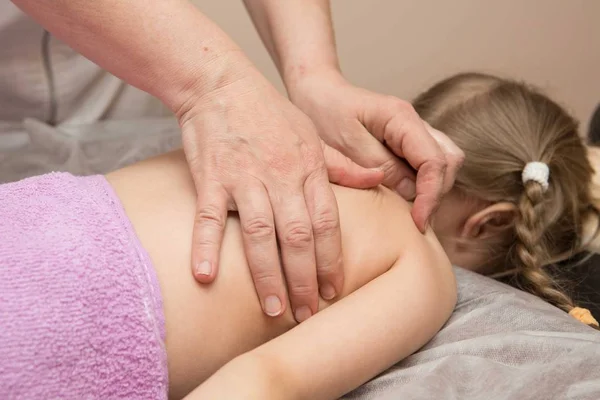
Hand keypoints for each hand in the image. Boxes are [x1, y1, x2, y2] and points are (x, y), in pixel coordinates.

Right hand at [178, 66, 381, 321]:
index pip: (327, 223)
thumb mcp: (313, 135)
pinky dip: (206, 245)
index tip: (333, 292)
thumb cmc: (269, 113)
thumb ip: (342, 165)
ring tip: (274, 309)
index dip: (331, 260)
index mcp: (308, 168)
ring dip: (268, 274)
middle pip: (298, 235)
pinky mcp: (211, 177)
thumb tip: (378, 179)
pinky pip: (210, 216)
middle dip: (305, 278)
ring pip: (261, 232)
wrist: (222, 84)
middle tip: (306, 313)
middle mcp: (281, 176)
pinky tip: (205, 276)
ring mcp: (245, 177)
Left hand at [287, 70, 464, 230]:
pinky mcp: (405, 144)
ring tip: (412, 215)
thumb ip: (380, 166)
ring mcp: (413, 133)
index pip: (434, 161)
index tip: (418, 221)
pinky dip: (422, 185)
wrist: (316, 94)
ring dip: (433, 190)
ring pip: (443, 163)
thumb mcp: (347, 144)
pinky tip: (404, 201)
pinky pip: (426, 165)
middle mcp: (414, 123)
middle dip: (436, 194)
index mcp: (402, 118)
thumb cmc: (326, 113)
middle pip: (449, 162)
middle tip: (417, 222)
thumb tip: (411, 192)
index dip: (431, 195)